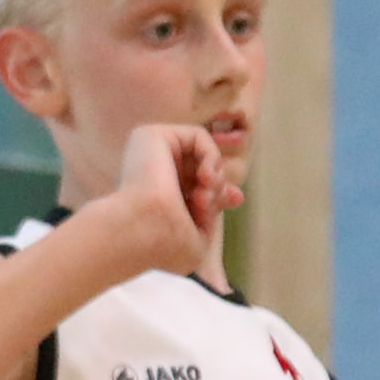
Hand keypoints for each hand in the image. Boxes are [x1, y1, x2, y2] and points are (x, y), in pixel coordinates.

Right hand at [104, 119, 234, 274]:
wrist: (142, 232)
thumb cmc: (163, 244)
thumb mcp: (196, 234)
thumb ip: (213, 211)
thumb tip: (236, 194)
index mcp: (158, 192)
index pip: (197, 182)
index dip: (221, 190)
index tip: (234, 201)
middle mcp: (152, 169)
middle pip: (202, 167)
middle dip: (218, 186)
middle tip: (207, 205)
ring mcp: (151, 151)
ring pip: (203, 153)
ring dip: (216, 175)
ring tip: (204, 196)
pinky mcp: (152, 135)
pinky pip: (199, 136)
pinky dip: (212, 156)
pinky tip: (205, 177)